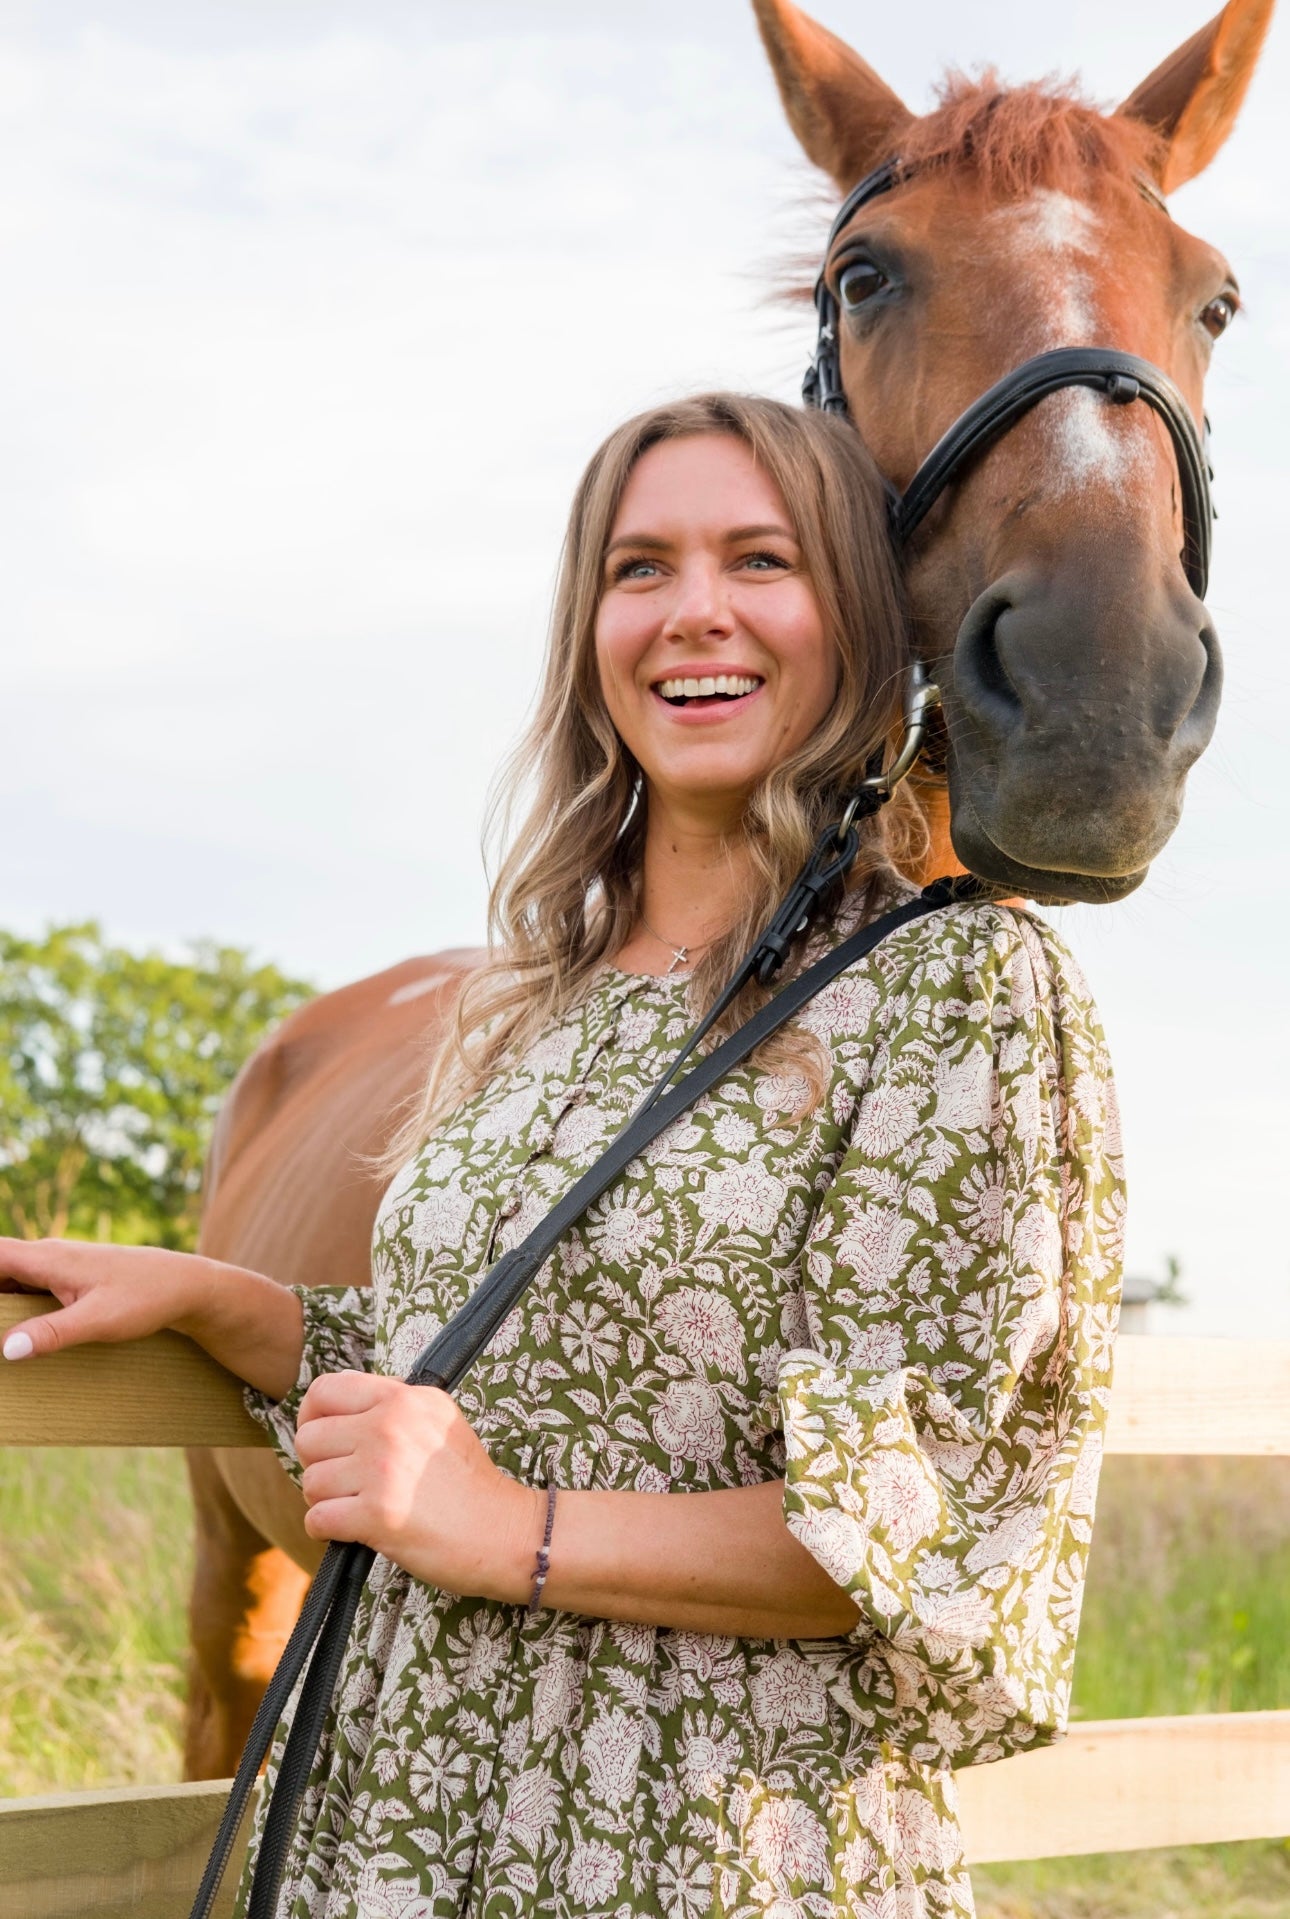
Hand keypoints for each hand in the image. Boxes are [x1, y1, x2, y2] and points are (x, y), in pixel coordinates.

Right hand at [0, 1237, 212, 1358]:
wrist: (184, 1285)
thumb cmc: (145, 1297)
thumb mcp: (99, 1321)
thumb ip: (52, 1333)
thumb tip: (6, 1349)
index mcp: (47, 1258)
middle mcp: (46, 1256)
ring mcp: (55, 1266)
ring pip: (8, 1279)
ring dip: (0, 1302)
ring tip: (5, 1336)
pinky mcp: (65, 1279)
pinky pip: (25, 1288)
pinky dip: (12, 1306)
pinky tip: (14, 1331)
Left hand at [296, 1370, 543, 1601]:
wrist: (502, 1531)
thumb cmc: (468, 1482)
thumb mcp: (439, 1419)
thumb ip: (392, 1404)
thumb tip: (337, 1403)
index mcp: (404, 1397)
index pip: (325, 1389)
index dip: (312, 1417)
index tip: (323, 1440)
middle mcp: (389, 1425)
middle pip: (308, 1438)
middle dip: (318, 1465)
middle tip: (343, 1482)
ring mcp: (382, 1469)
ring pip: (310, 1481)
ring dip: (325, 1501)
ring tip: (356, 1507)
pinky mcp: (377, 1514)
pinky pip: (317, 1519)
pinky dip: (327, 1530)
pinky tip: (353, 1530)